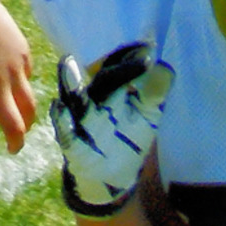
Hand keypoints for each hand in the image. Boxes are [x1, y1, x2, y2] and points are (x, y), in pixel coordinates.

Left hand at [0, 0, 36, 165]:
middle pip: (15, 129)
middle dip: (15, 144)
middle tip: (12, 149)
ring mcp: (13, 74)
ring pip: (29, 108)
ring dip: (27, 122)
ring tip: (23, 126)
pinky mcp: (24, 58)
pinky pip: (26, 80)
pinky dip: (21, 89)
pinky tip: (15, 87)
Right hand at [51, 43, 174, 216]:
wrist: (110, 178)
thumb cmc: (127, 139)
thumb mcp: (146, 116)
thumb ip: (154, 93)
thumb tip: (166, 69)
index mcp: (112, 89)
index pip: (121, 67)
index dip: (132, 57)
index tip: (150, 47)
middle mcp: (94, 100)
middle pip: (103, 80)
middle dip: (115, 68)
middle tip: (132, 54)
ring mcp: (81, 122)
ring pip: (76, 101)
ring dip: (72, 85)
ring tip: (68, 64)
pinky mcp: (72, 146)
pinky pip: (66, 133)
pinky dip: (63, 122)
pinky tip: (59, 108)